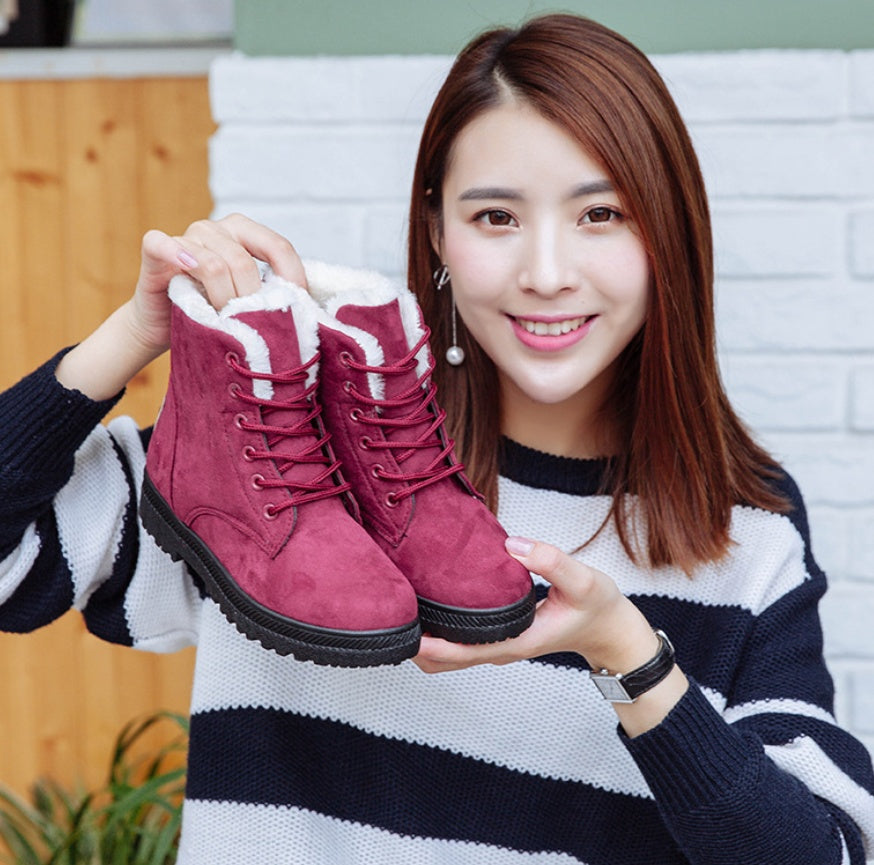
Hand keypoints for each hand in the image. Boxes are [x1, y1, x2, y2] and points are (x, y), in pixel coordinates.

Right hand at [128, 213, 306, 357]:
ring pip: (214, 266)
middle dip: (250, 301)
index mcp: (246, 233)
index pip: (279, 247)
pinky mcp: (155, 249)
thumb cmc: (215, 315)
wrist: (166, 326)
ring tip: (222, 321)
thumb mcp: (251, 302)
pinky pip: (162, 244)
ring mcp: (186, 235)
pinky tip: (187, 270)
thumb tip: (311, 309)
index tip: (297, 309)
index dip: (291, 278)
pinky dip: (176, 255)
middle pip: (245, 262)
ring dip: (221, 301)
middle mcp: (217, 228)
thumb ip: (274, 294)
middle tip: (250, 327)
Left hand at [413, 537, 655, 674]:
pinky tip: (428, 607)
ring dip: (425, 641)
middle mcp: (502, 648)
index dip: (431, 646)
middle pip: (446, 661)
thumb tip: (512, 545)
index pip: (463, 652)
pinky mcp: (500, 635)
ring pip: (450, 655)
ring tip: (399, 611)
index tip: (403, 632)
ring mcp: (499, 645)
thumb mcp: (583, 580)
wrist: (612, 629)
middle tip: (388, 617)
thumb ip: (551, 562)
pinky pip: (462, 641)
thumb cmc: (598, 607)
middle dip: (416, 646)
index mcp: (517, 642)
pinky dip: (440, 634)